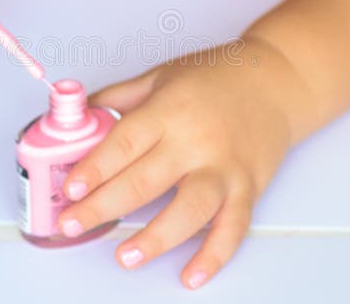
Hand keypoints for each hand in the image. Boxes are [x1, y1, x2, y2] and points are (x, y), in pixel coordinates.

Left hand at [57, 39, 301, 288]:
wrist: (277, 81)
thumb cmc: (217, 76)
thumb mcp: (162, 75)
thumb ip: (120, 97)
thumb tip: (81, 113)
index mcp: (169, 111)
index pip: (125, 143)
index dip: (95, 168)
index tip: (71, 189)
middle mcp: (196, 142)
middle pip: (145, 181)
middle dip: (104, 207)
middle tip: (73, 224)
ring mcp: (225, 168)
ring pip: (189, 210)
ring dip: (155, 238)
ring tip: (126, 256)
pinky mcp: (249, 188)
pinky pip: (233, 228)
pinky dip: (214, 255)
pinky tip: (192, 275)